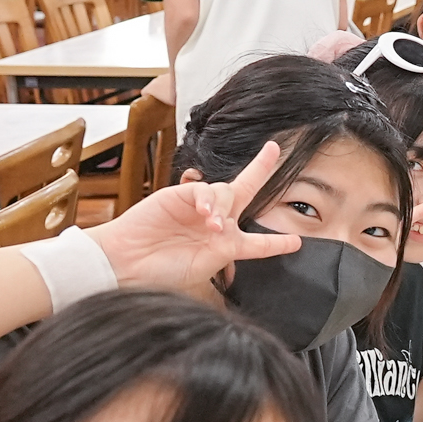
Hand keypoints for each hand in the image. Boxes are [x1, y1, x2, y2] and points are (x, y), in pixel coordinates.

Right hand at [90, 139, 297, 288]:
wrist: (127, 263)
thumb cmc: (162, 271)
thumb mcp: (206, 266)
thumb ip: (228, 251)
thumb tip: (239, 238)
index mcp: (223, 244)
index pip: (255, 240)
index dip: (275, 242)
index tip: (296, 243)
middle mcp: (213, 222)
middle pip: (244, 191)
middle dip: (260, 170)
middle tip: (273, 150)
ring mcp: (196, 208)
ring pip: (224, 192)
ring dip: (222, 207)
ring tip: (211, 226)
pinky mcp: (178, 196)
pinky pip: (202, 190)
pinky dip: (207, 199)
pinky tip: (204, 214)